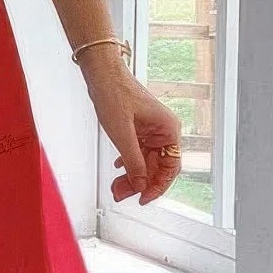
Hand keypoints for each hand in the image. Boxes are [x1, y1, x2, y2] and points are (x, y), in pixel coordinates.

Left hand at [79, 56, 182, 206]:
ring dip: (132, 175)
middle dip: (140, 183)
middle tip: (121, 194)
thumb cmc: (114, 93)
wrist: (102, 74)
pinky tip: (119, 169)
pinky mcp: (140, 129)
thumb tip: (141, 183)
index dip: (157, 186)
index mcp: (168, 129)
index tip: (143, 198)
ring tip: (116, 186)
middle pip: (157, 167)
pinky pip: (139, 152)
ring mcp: (152, 130)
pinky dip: (129, 163)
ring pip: (147, 162)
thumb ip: (133, 161)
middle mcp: (164, 130)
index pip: (170, 167)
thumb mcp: (122, 134)